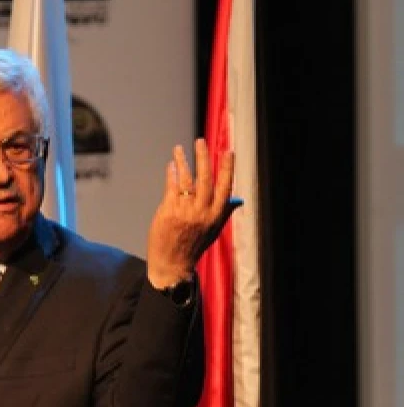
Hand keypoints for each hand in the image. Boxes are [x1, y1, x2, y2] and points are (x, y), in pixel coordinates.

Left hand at [146, 138, 242, 288]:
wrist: (172, 264)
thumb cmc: (192, 246)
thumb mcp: (213, 231)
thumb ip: (223, 213)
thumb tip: (237, 199)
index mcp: (216, 216)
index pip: (225, 187)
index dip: (227, 168)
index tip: (228, 152)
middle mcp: (202, 212)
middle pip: (205, 178)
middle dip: (203, 157)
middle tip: (200, 142)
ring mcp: (185, 211)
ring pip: (186, 179)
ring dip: (182, 161)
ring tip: (178, 150)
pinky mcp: (169, 211)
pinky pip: (171, 187)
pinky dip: (171, 174)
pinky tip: (170, 166)